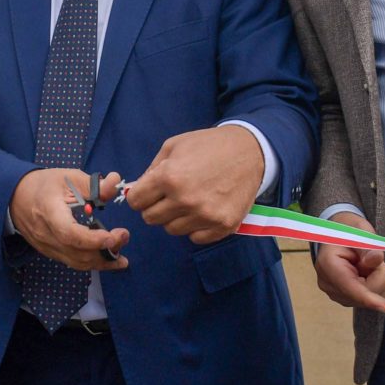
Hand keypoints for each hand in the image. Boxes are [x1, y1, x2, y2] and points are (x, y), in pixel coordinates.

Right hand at [8, 169, 129, 270]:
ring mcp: (47, 246)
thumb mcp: (69, 177)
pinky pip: (73, 263)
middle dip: (104, 250)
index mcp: (49, 211)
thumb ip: (94, 184)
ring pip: (76, 263)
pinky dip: (92, 263)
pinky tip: (108, 260)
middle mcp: (46, 234)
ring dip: (102, 262)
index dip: (92, 239)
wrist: (16, 198)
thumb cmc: (44, 185)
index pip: (69, 233)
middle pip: (77, 253)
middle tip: (124, 236)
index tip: (112, 236)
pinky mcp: (50, 253)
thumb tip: (116, 182)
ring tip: (122, 255)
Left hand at [124, 126, 262, 244]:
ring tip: (190, 200)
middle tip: (170, 196)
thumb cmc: (208, 145)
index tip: (148, 193)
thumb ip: (151, 170)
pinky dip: (196, 227)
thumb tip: (135, 191)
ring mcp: (205, 215)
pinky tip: (204, 209)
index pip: (136, 202)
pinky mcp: (223, 226)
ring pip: (172, 230)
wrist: (249, 151)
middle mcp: (185, 200)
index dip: (139, 196)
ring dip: (175, 218)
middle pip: (150, 219)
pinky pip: (195, 238)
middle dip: (155, 207)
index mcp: (169, 177)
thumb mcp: (173, 146)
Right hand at [313, 212, 384, 311]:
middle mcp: (327, 283)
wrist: (338, 235)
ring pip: (367, 299)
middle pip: (363, 294)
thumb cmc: (350, 231)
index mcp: (328, 264)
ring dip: (374, 281)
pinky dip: (371, 286)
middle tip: (372, 257)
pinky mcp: (342, 298)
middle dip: (377, 278)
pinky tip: (363, 274)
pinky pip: (366, 299)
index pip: (350, 286)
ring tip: (365, 264)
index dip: (368, 298)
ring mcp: (333, 292)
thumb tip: (376, 259)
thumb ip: (368, 247)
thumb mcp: (361, 232)